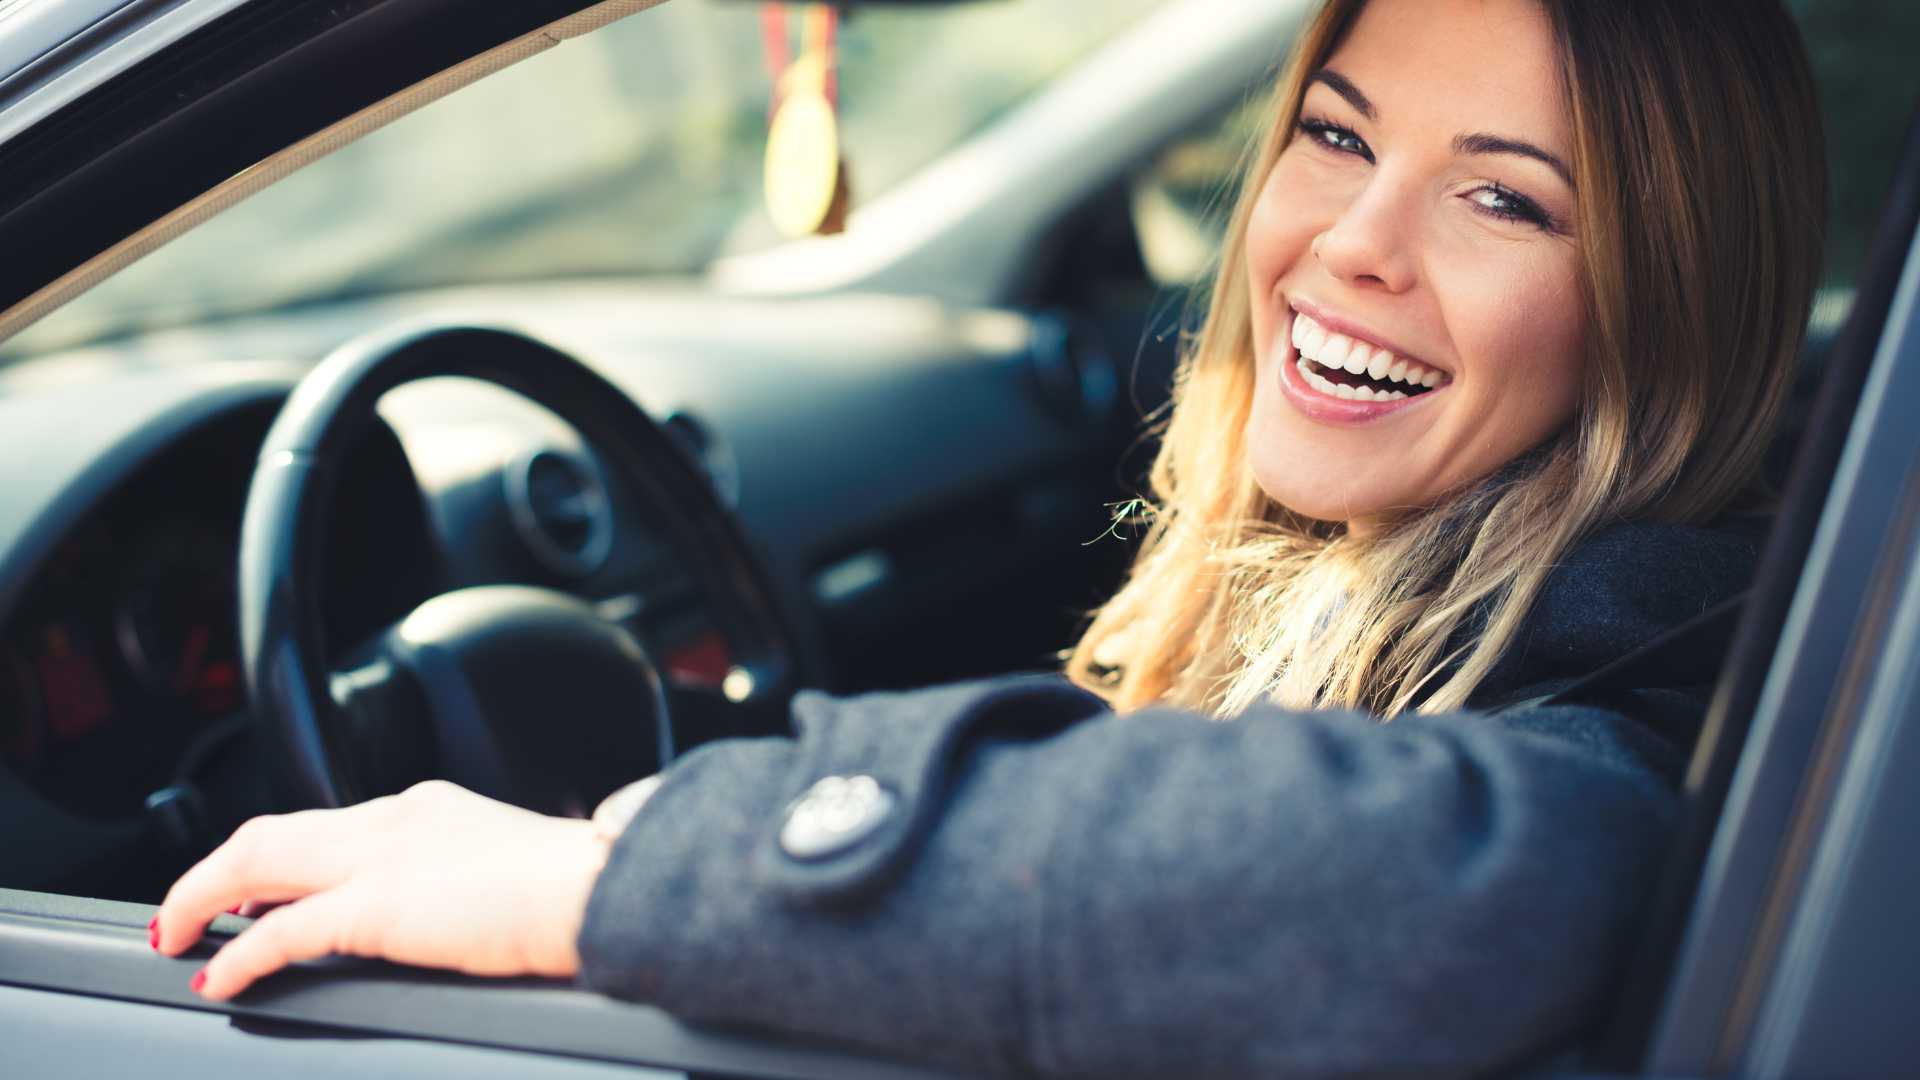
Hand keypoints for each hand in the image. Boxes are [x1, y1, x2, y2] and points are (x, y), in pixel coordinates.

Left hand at [153, 780, 610, 1000]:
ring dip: (203, 895)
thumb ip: (470, 878)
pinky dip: (239, 952)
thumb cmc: (580, 888)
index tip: (256, 891)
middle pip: (273, 832)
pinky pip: (280, 930)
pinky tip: (220, 976)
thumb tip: (465, 911)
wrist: (600, 888)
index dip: (278, 859)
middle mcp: (395, 818)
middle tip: (188, 910)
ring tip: (177, 933)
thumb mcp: (511, 867)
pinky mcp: (377, 906)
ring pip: (257, 860)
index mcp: (429, 808)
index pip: (329, 825)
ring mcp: (382, 857)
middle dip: (216, 871)